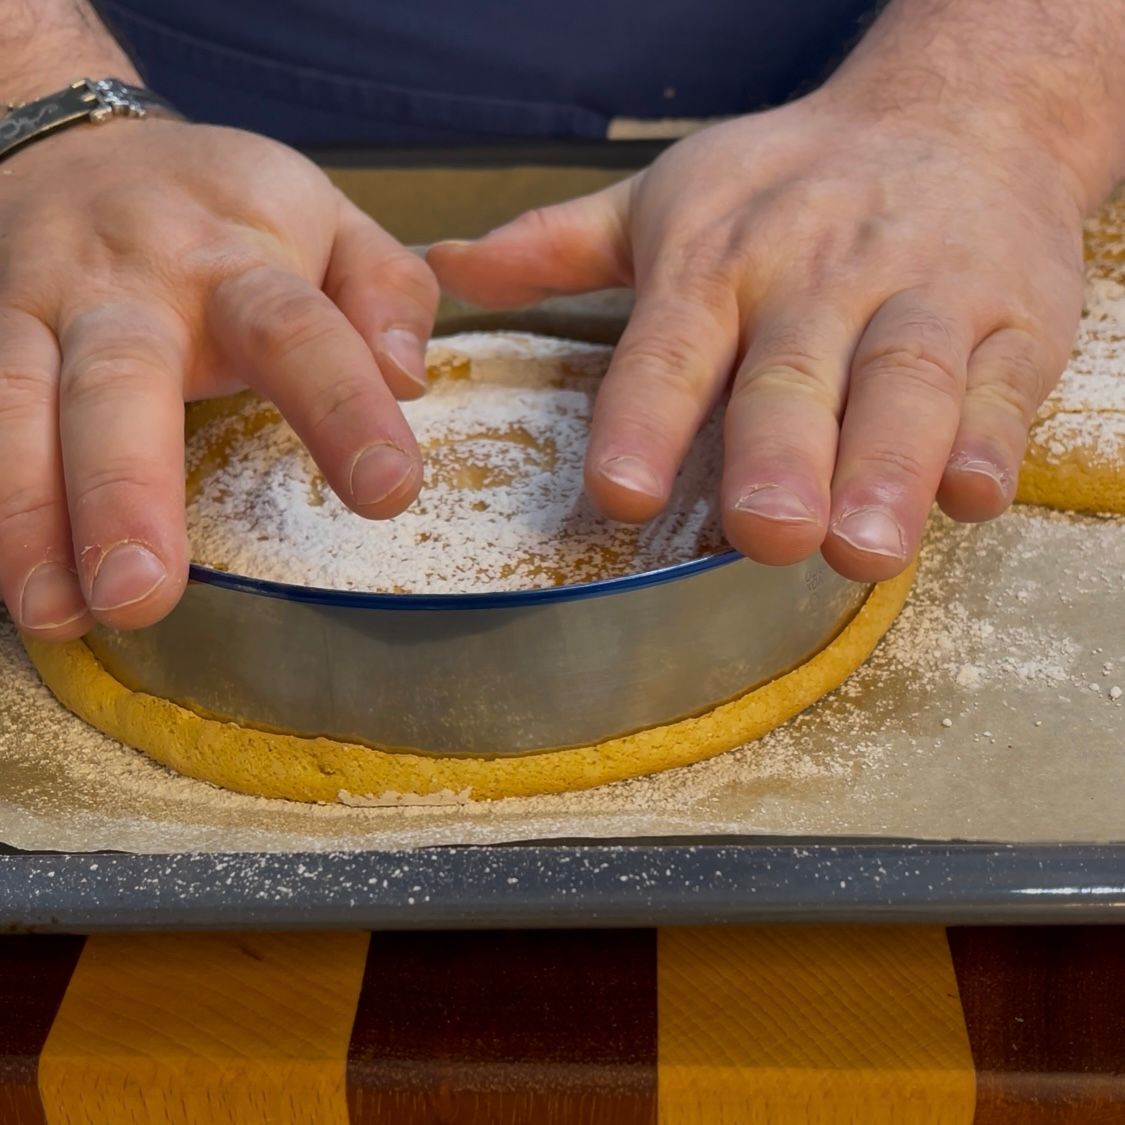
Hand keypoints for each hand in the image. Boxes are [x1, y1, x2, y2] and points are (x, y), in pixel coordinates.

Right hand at [0, 118, 437, 638]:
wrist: (82, 145)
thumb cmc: (226, 209)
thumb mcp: (328, 218)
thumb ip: (385, 289)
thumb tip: (409, 375)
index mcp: (238, 256)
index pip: (296, 331)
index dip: (343, 407)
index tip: (387, 491)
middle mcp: (128, 283)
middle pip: (120, 379)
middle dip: (126, 488)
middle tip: (143, 592)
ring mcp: (37, 307)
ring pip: (15, 403)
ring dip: (28, 511)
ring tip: (53, 610)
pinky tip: (9, 578)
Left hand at [429, 93, 1086, 580]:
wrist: (963, 110)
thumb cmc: (795, 180)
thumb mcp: (669, 196)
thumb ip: (558, 245)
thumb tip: (448, 266)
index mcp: (719, 259)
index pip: (673, 345)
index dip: (647, 418)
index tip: (624, 492)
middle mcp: (817, 277)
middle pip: (794, 374)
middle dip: (782, 455)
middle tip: (768, 530)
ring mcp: (923, 295)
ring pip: (905, 383)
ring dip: (887, 466)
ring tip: (864, 546)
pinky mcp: (1015, 319)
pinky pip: (1004, 385)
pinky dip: (991, 440)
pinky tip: (971, 493)